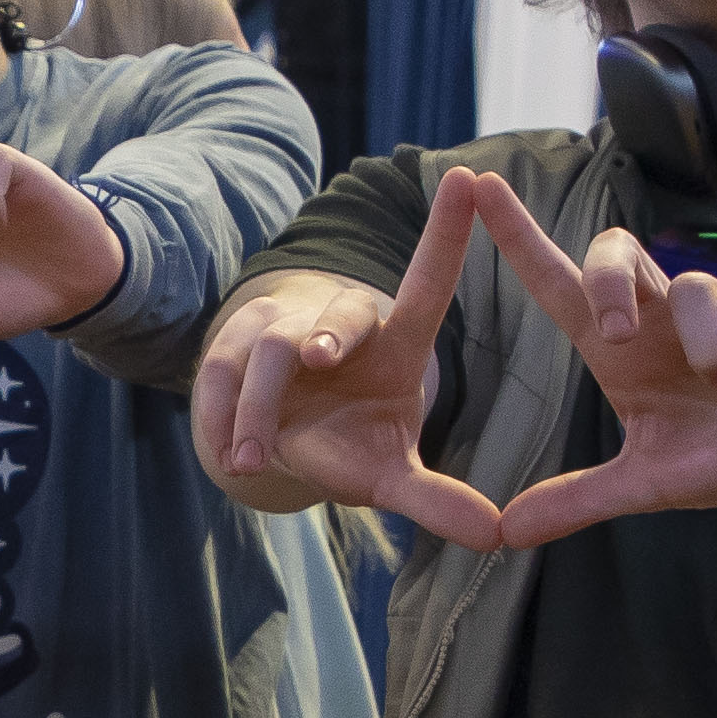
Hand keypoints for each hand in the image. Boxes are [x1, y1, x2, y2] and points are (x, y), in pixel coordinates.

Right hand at [187, 170, 509, 550]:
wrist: (276, 444)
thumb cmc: (350, 445)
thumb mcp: (390, 477)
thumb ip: (436, 501)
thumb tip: (497, 537)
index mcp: (393, 341)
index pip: (426, 283)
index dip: (446, 235)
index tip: (467, 180)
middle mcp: (337, 325)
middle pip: (337, 314)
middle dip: (328, 331)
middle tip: (321, 358)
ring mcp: (280, 333)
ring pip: (268, 351)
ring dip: (258, 405)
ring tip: (252, 457)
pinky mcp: (228, 355)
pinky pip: (218, 378)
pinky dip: (221, 419)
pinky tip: (228, 457)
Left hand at [466, 176, 716, 550]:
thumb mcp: (653, 483)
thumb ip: (583, 499)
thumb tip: (506, 533)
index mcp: (617, 348)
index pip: (557, 283)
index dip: (518, 237)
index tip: (478, 189)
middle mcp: (656, 312)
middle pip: (610, 253)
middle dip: (608, 282)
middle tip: (619, 332)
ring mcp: (710, 295)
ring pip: (690, 285)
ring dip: (708, 344)